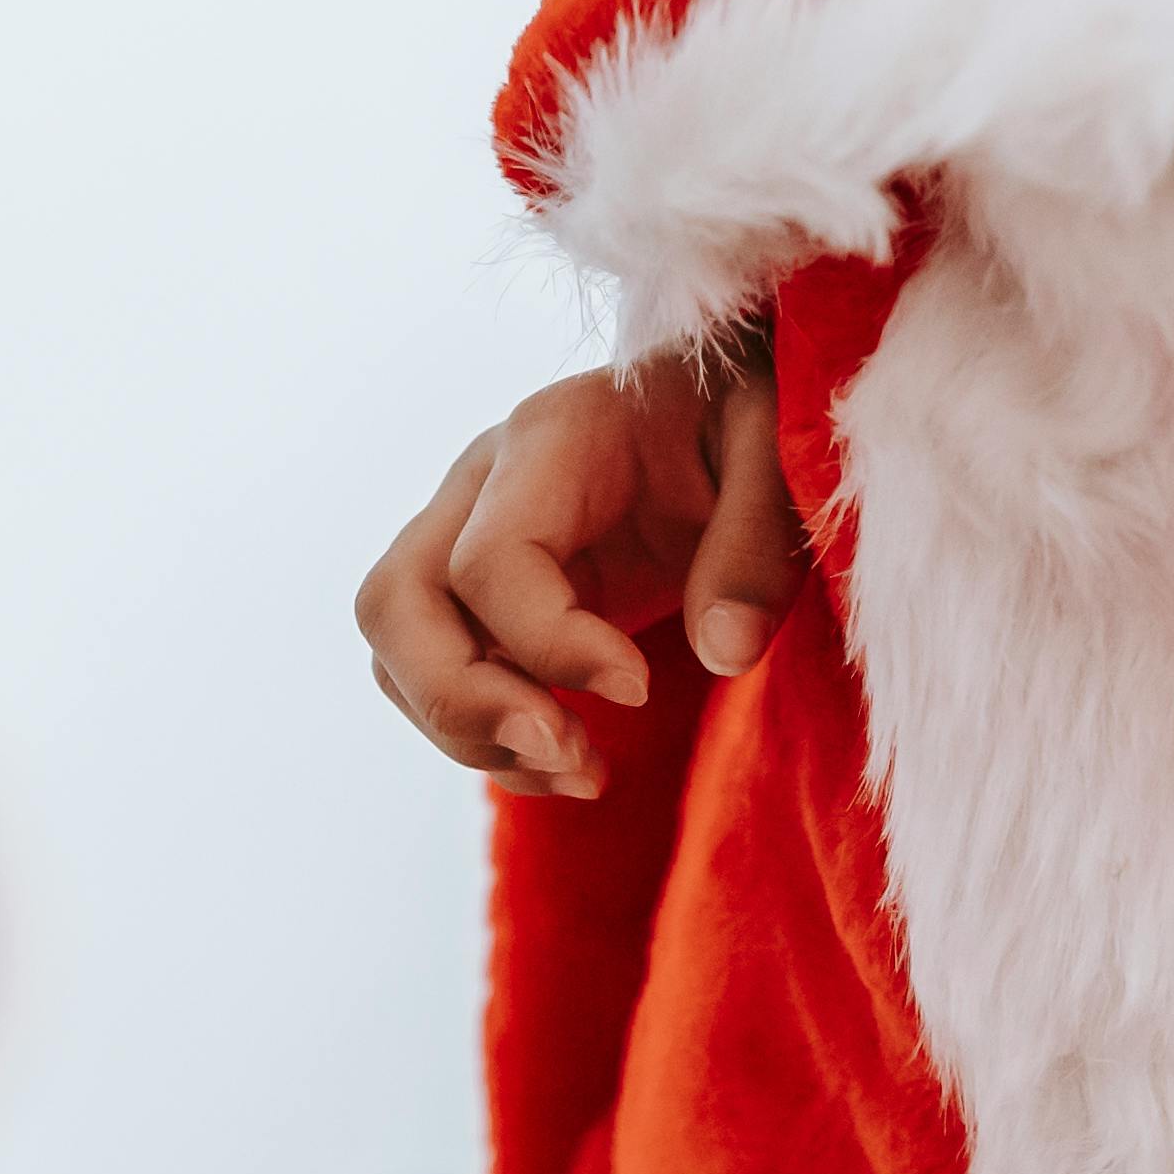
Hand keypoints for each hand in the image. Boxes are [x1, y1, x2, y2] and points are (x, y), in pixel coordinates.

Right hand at [356, 349, 798, 800]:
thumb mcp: (779, 455)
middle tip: (573, 753)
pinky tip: (572, 763)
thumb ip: (756, 548)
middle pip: (394, 605)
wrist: (725, 402)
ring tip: (585, 770)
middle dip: (465, 703)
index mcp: (552, 439)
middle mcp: (482, 484)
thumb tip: (724, 653)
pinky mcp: (480, 594)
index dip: (550, 645)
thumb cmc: (748, 419)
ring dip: (472, 734)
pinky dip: (487, 738)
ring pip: (396, 652)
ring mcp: (465, 536)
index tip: (639, 688)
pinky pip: (435, 675)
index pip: (489, 560)